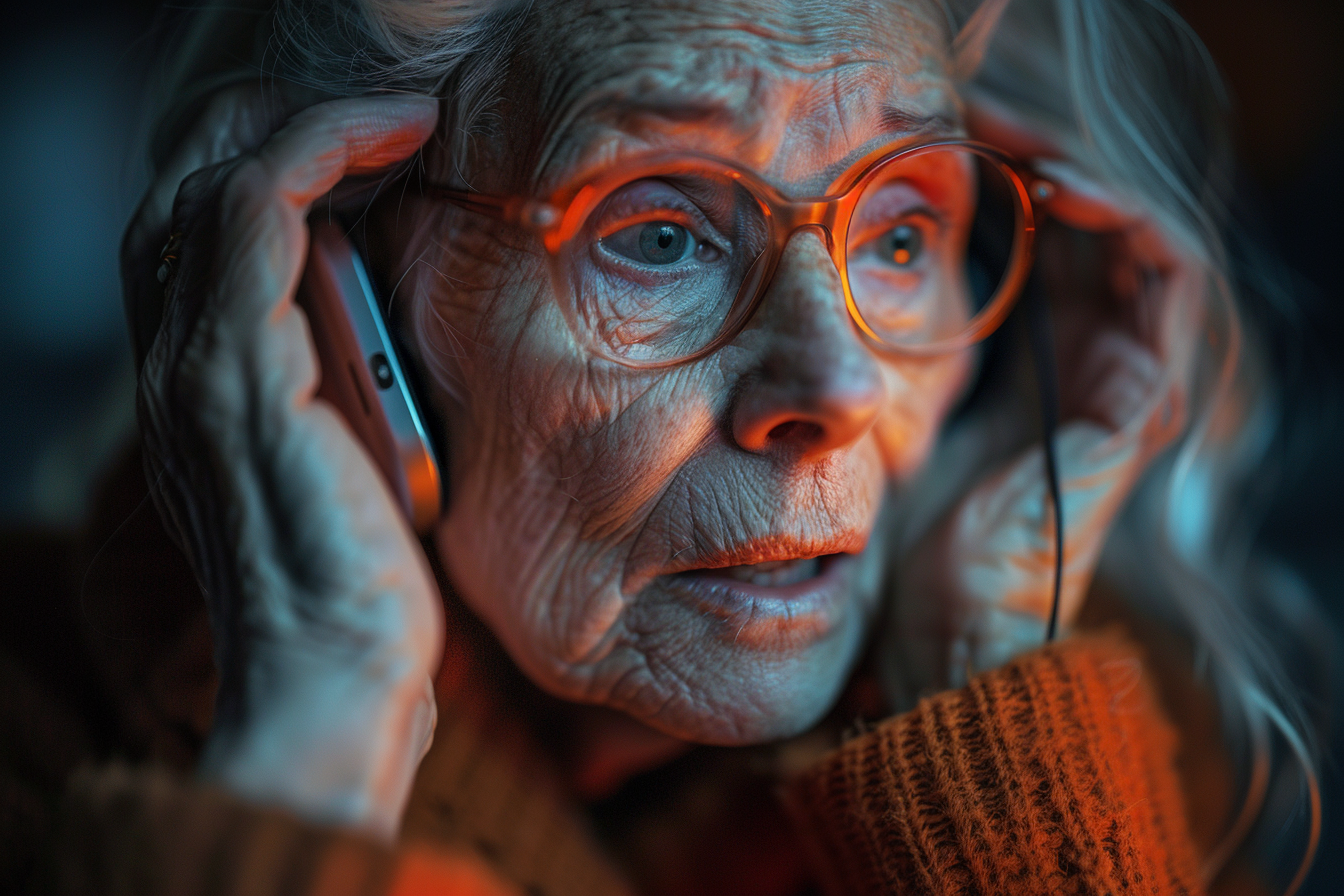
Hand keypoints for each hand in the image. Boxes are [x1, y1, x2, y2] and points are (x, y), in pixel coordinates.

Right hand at [125, 87, 441, 837]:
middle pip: (186, 196)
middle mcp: (179, 371)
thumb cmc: (364, 603)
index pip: (202, 247)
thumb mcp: (355, 486)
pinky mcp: (242, 370)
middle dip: (273, 130)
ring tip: (396, 114)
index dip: (272, 174)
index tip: (370, 151)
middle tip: (375, 114)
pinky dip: (315, 147)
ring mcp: (198, 366)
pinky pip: (252, 207)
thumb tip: (398, 354)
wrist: (335, 685)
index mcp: (208, 397)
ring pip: (213, 182)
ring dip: (306, 124)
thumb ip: (348, 410)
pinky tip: (388, 136)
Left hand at [880, 114, 1201, 709]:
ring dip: (1089, 175)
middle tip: (984, 116)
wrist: (943, 634)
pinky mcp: (1140, 402)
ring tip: (1024, 137)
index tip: (954, 138)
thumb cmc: (908, 540)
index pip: (1055, 246)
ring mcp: (1126, 381)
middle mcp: (1094, 365)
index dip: (1018, 182)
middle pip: (1097, 232)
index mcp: (1043, 367)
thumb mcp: (903, 420)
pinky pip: (1167, 282)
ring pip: (1140, 240)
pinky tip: (1065, 187)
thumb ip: (906, 355)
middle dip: (1047, 162)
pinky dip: (1128, 220)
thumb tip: (848, 285)